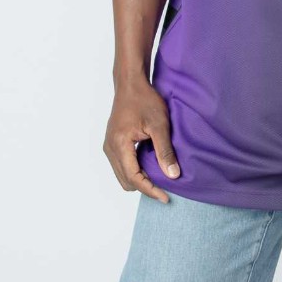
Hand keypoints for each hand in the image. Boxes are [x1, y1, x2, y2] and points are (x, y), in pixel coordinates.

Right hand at [103, 80, 180, 201]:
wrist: (130, 84)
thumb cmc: (145, 100)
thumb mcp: (160, 125)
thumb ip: (165, 151)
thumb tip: (172, 175)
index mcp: (120, 144)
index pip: (134, 178)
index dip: (150, 190)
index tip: (166, 197)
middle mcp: (110, 148)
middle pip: (126, 181)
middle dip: (145, 187)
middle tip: (165, 188)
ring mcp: (109, 146)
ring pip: (123, 176)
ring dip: (140, 180)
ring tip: (159, 178)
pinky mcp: (112, 144)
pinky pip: (122, 167)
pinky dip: (135, 171)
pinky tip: (150, 166)